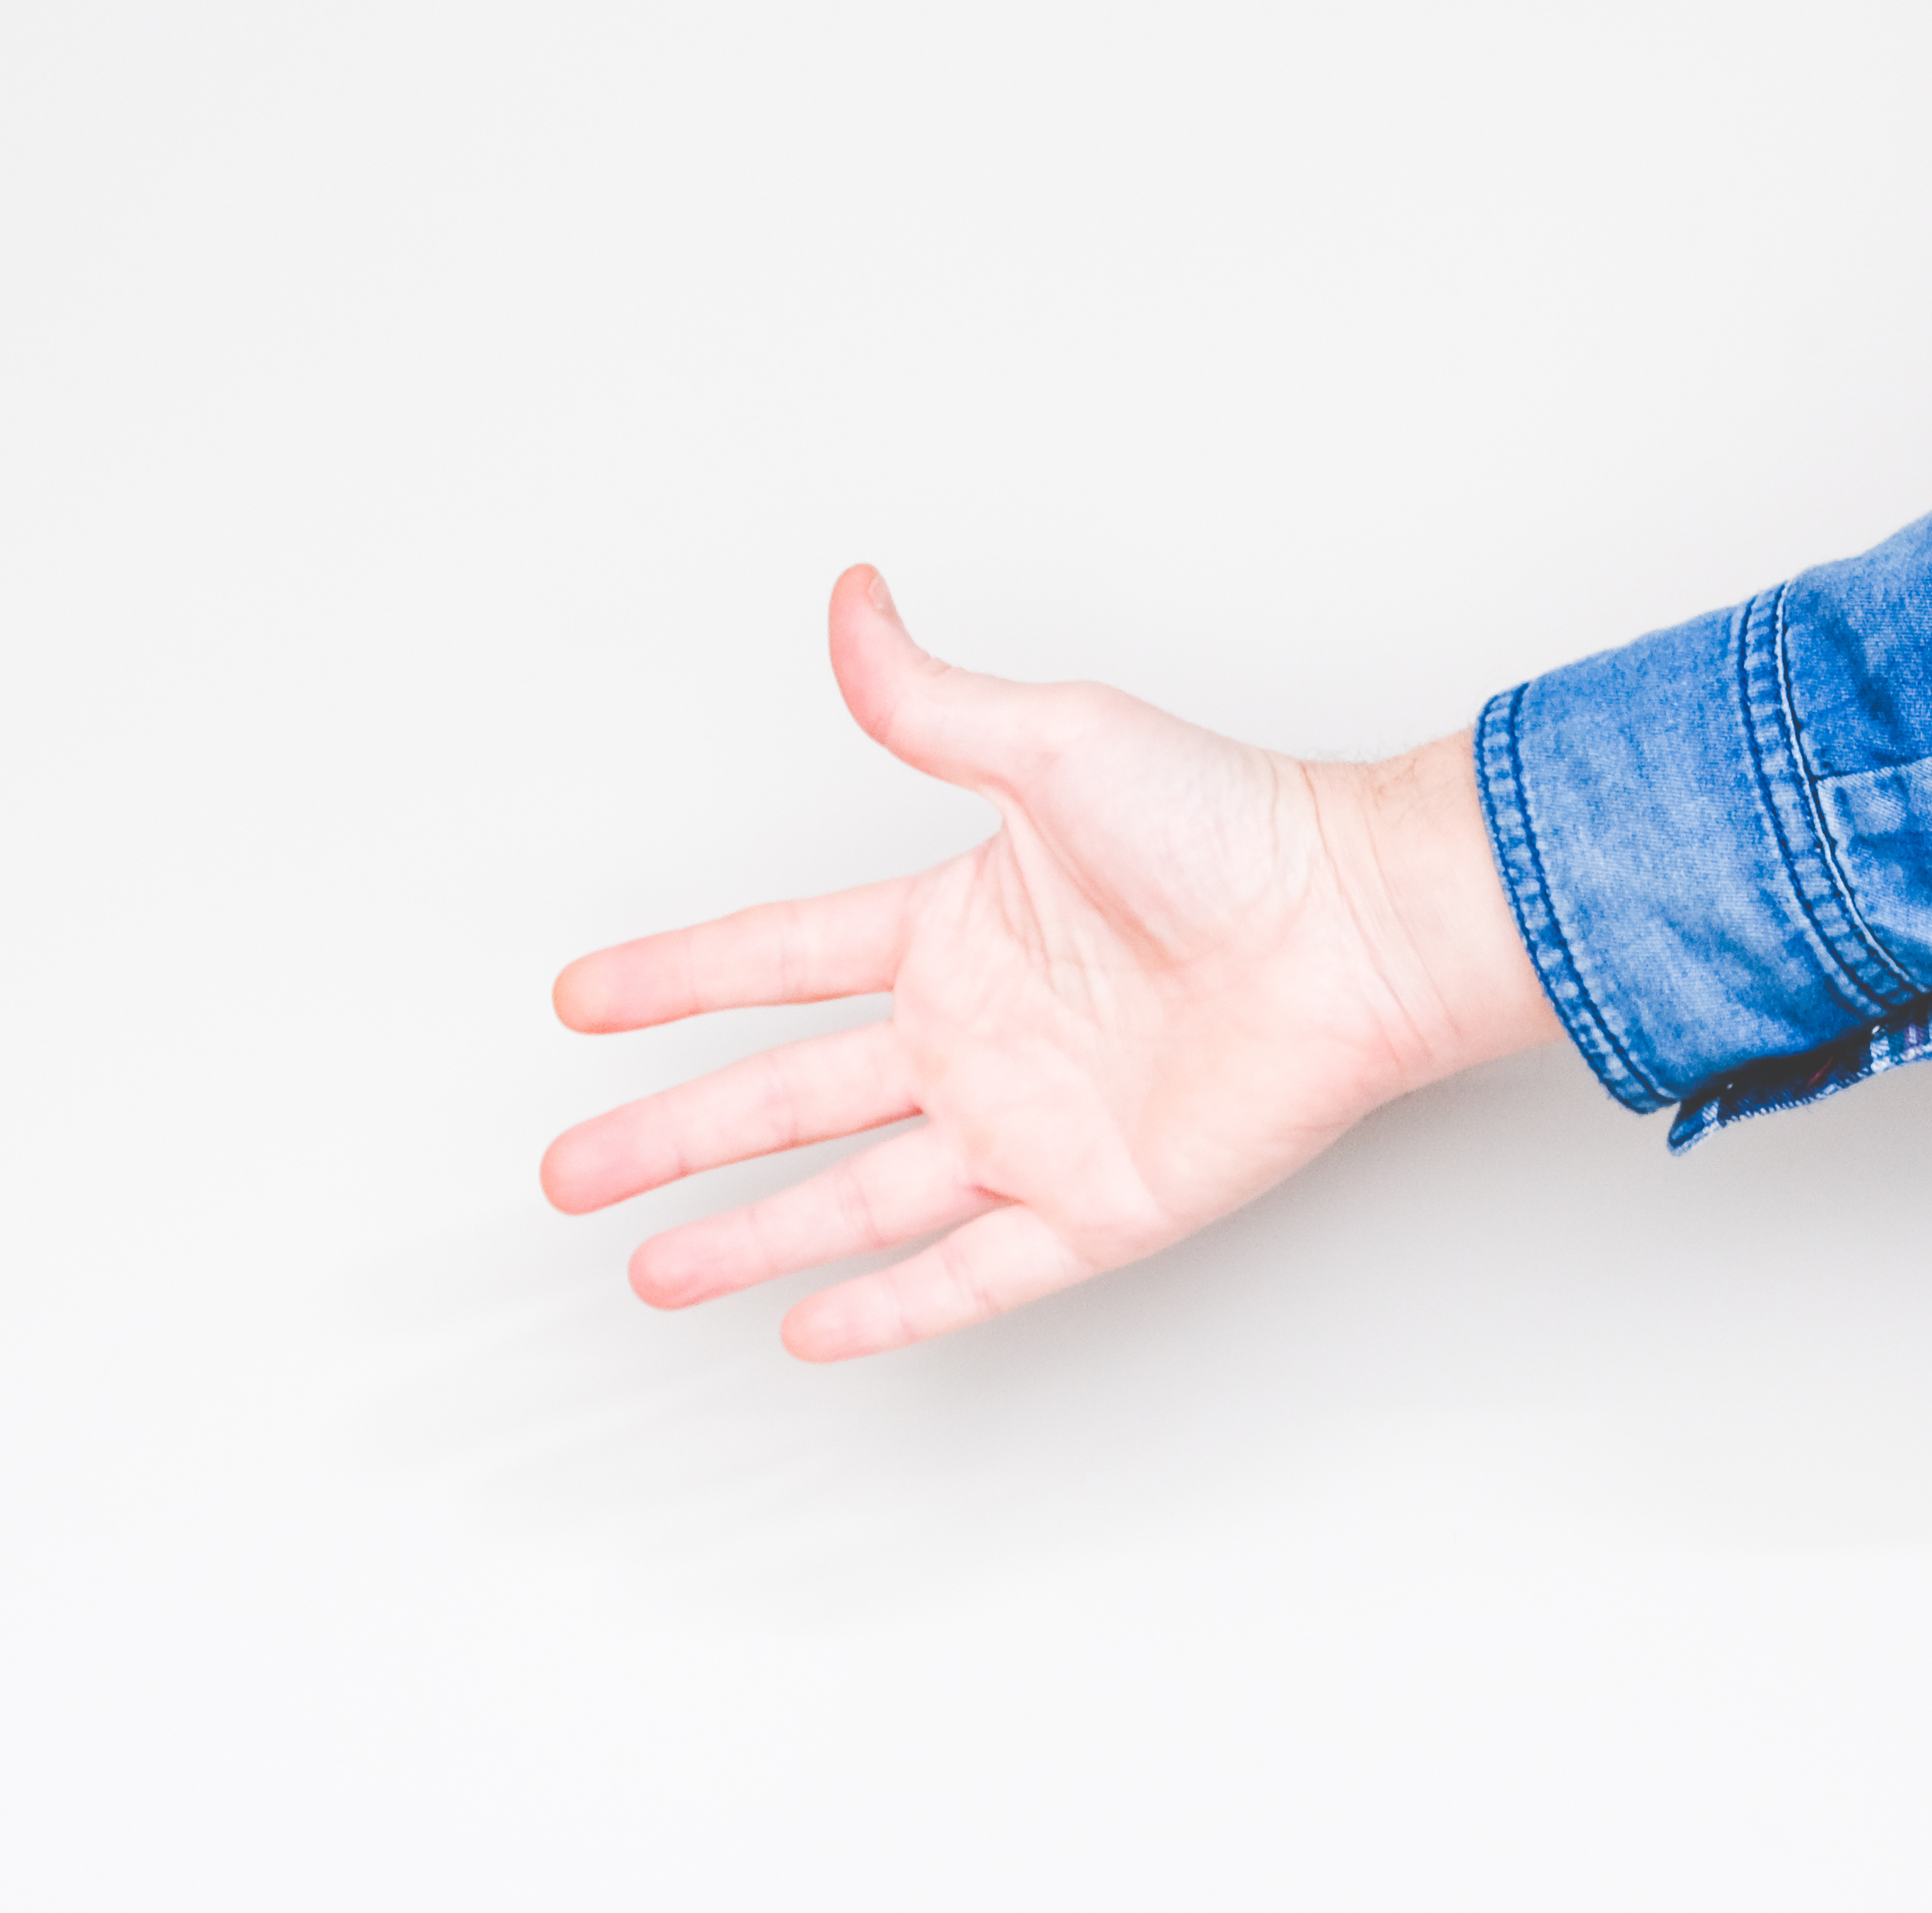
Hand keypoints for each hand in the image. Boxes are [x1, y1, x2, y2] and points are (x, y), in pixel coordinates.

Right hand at [541, 567, 1557, 1359]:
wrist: (1362, 923)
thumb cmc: (1238, 824)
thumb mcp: (1056, 742)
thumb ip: (929, 700)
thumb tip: (853, 601)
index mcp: (958, 925)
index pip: (780, 959)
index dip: (677, 977)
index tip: (582, 1000)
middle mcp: (982, 1034)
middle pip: (787, 1098)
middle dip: (670, 1135)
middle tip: (568, 1171)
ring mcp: (1033, 1128)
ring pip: (855, 1198)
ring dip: (748, 1232)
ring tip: (649, 1269)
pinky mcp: (1099, 1206)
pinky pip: (973, 1274)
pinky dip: (893, 1308)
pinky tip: (811, 1330)